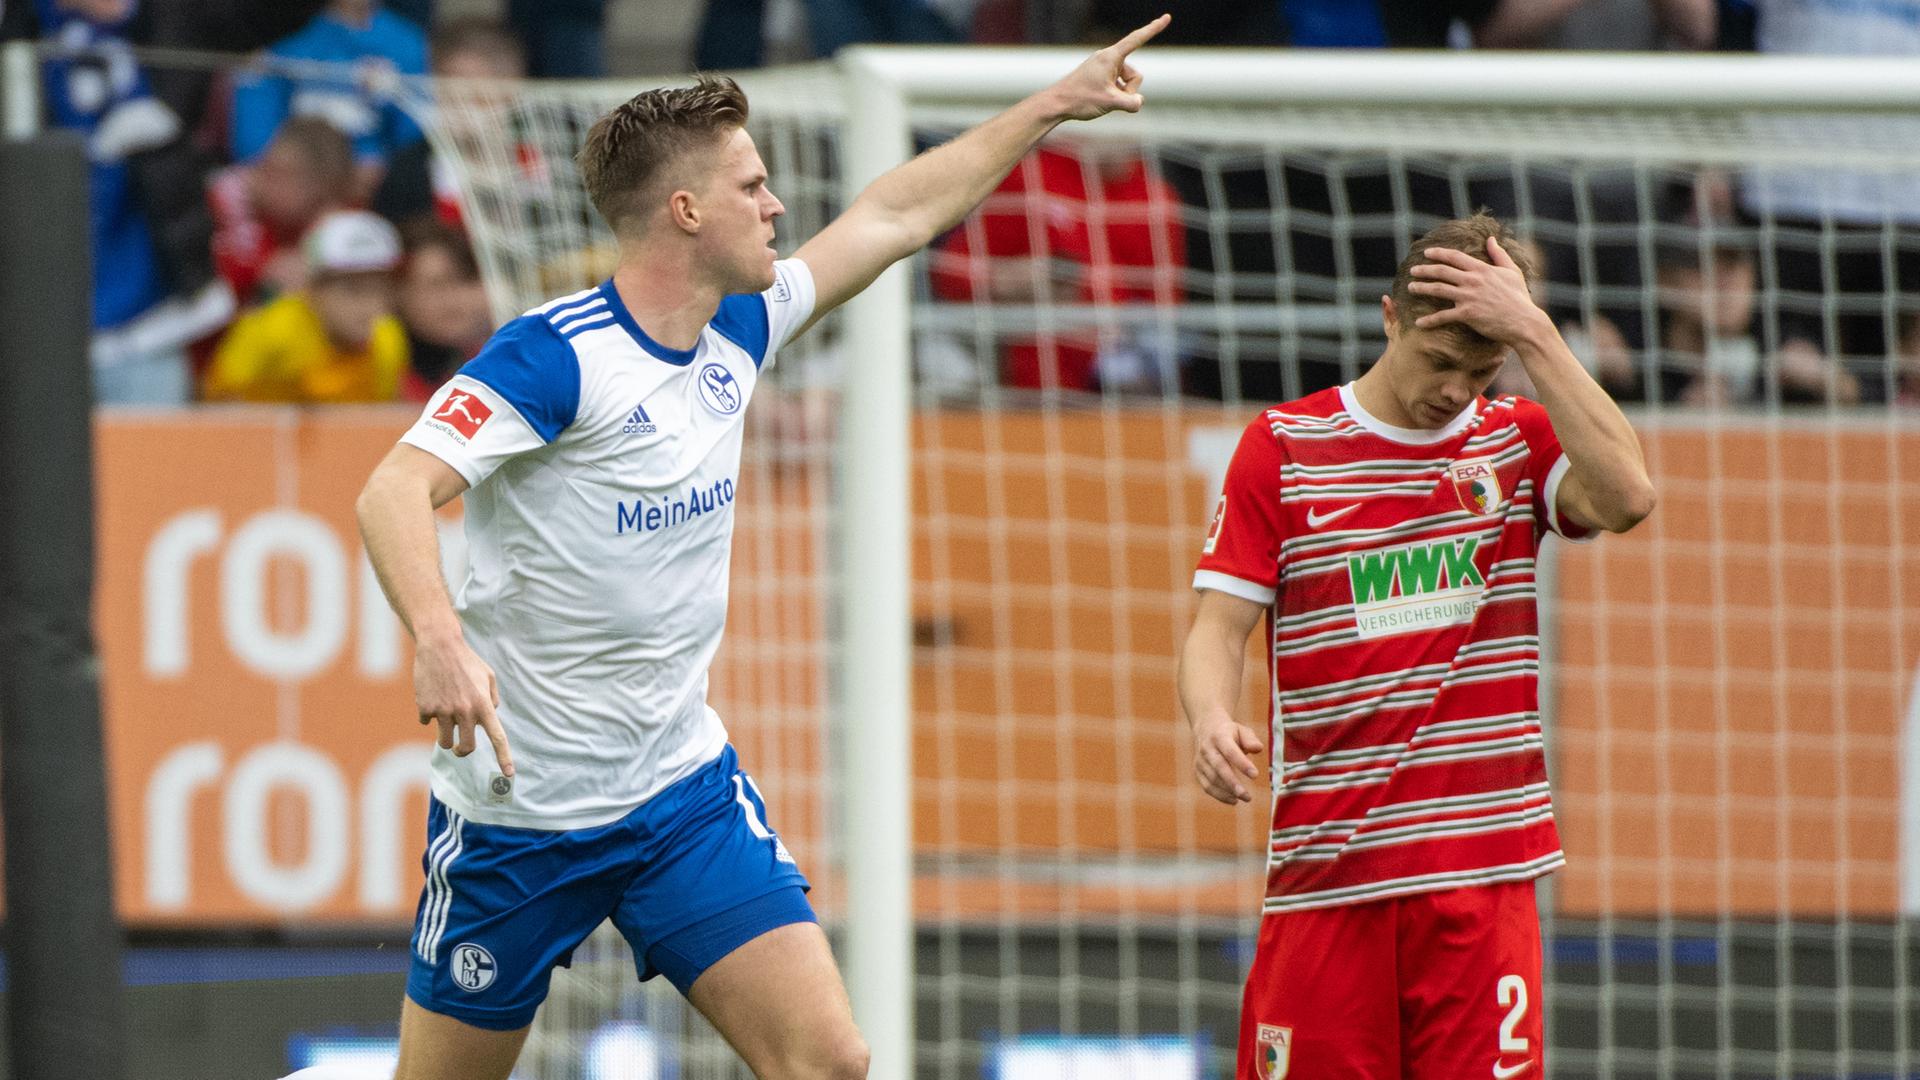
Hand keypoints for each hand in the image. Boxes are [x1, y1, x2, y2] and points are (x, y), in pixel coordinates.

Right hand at [414, 633, 514, 776]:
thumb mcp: (488, 676)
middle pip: (466, 748)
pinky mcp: (426, 707)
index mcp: (484, 705)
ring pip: (445, 742)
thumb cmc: (467, 660)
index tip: (509, 774)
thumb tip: (490, 717)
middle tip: (461, 746)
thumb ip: (492, 699)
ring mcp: (444, 711)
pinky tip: (431, 696)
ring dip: (445, 736)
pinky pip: (426, 722)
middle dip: (463, 751)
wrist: (439, 645)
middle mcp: (465, 711)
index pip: (497, 737)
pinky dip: (429, 714)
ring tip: (445, 717)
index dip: (504, 757)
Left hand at [1048, 14, 1169, 121]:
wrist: (1056, 104)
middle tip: (1110, 99)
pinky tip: (1098, 100)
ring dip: (1121, 94)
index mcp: (1110, 57)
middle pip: (1134, 74)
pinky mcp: (1099, 76)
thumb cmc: (1080, 100)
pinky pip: (1117, 85)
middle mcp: (1107, 58)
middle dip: (1129, 90)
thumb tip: (1139, 102)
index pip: (1137, 39)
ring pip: (1126, 82)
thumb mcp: (1110, 103)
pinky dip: (1114, 95)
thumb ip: (1131, 103)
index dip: (1154, 29)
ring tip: (1102, 100)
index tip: (1167, 17)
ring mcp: (1103, 67)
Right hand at [1192, 711, 1264, 804]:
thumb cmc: (1229, 732)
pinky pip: (1207, 786)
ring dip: (1228, 791)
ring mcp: (1200, 761)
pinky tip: (1234, 800)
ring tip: (1246, 798)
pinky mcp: (1197, 771)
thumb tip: (1258, 748)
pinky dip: (1220, 795)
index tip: (1255, 775)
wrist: (1205, 729)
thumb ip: (1250, 739)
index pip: (1230, 751)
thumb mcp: (1241, 730)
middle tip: (1247, 796)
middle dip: (1232, 783)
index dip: (1242, 764)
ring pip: (1212, 779)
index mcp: (1219, 736)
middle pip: (1219, 767)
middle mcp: (1207, 749)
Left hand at [1407, 237, 1554, 346]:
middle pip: (1442, 271)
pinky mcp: (1467, 314)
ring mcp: (1468, 297)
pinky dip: (1429, 320)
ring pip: (1438, 289)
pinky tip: (1418, 323)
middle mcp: (1473, 280)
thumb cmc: (1519, 298)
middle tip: (1412, 270)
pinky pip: (1443, 316)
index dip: (1439, 253)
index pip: (1455, 257)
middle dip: (1425, 269)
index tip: (1427, 252)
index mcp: (1482, 269)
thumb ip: (1499, 255)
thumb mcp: (1512, 272)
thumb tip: (1491, 239)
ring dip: (1422, 288)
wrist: (1524, 321)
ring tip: (1410, 287)